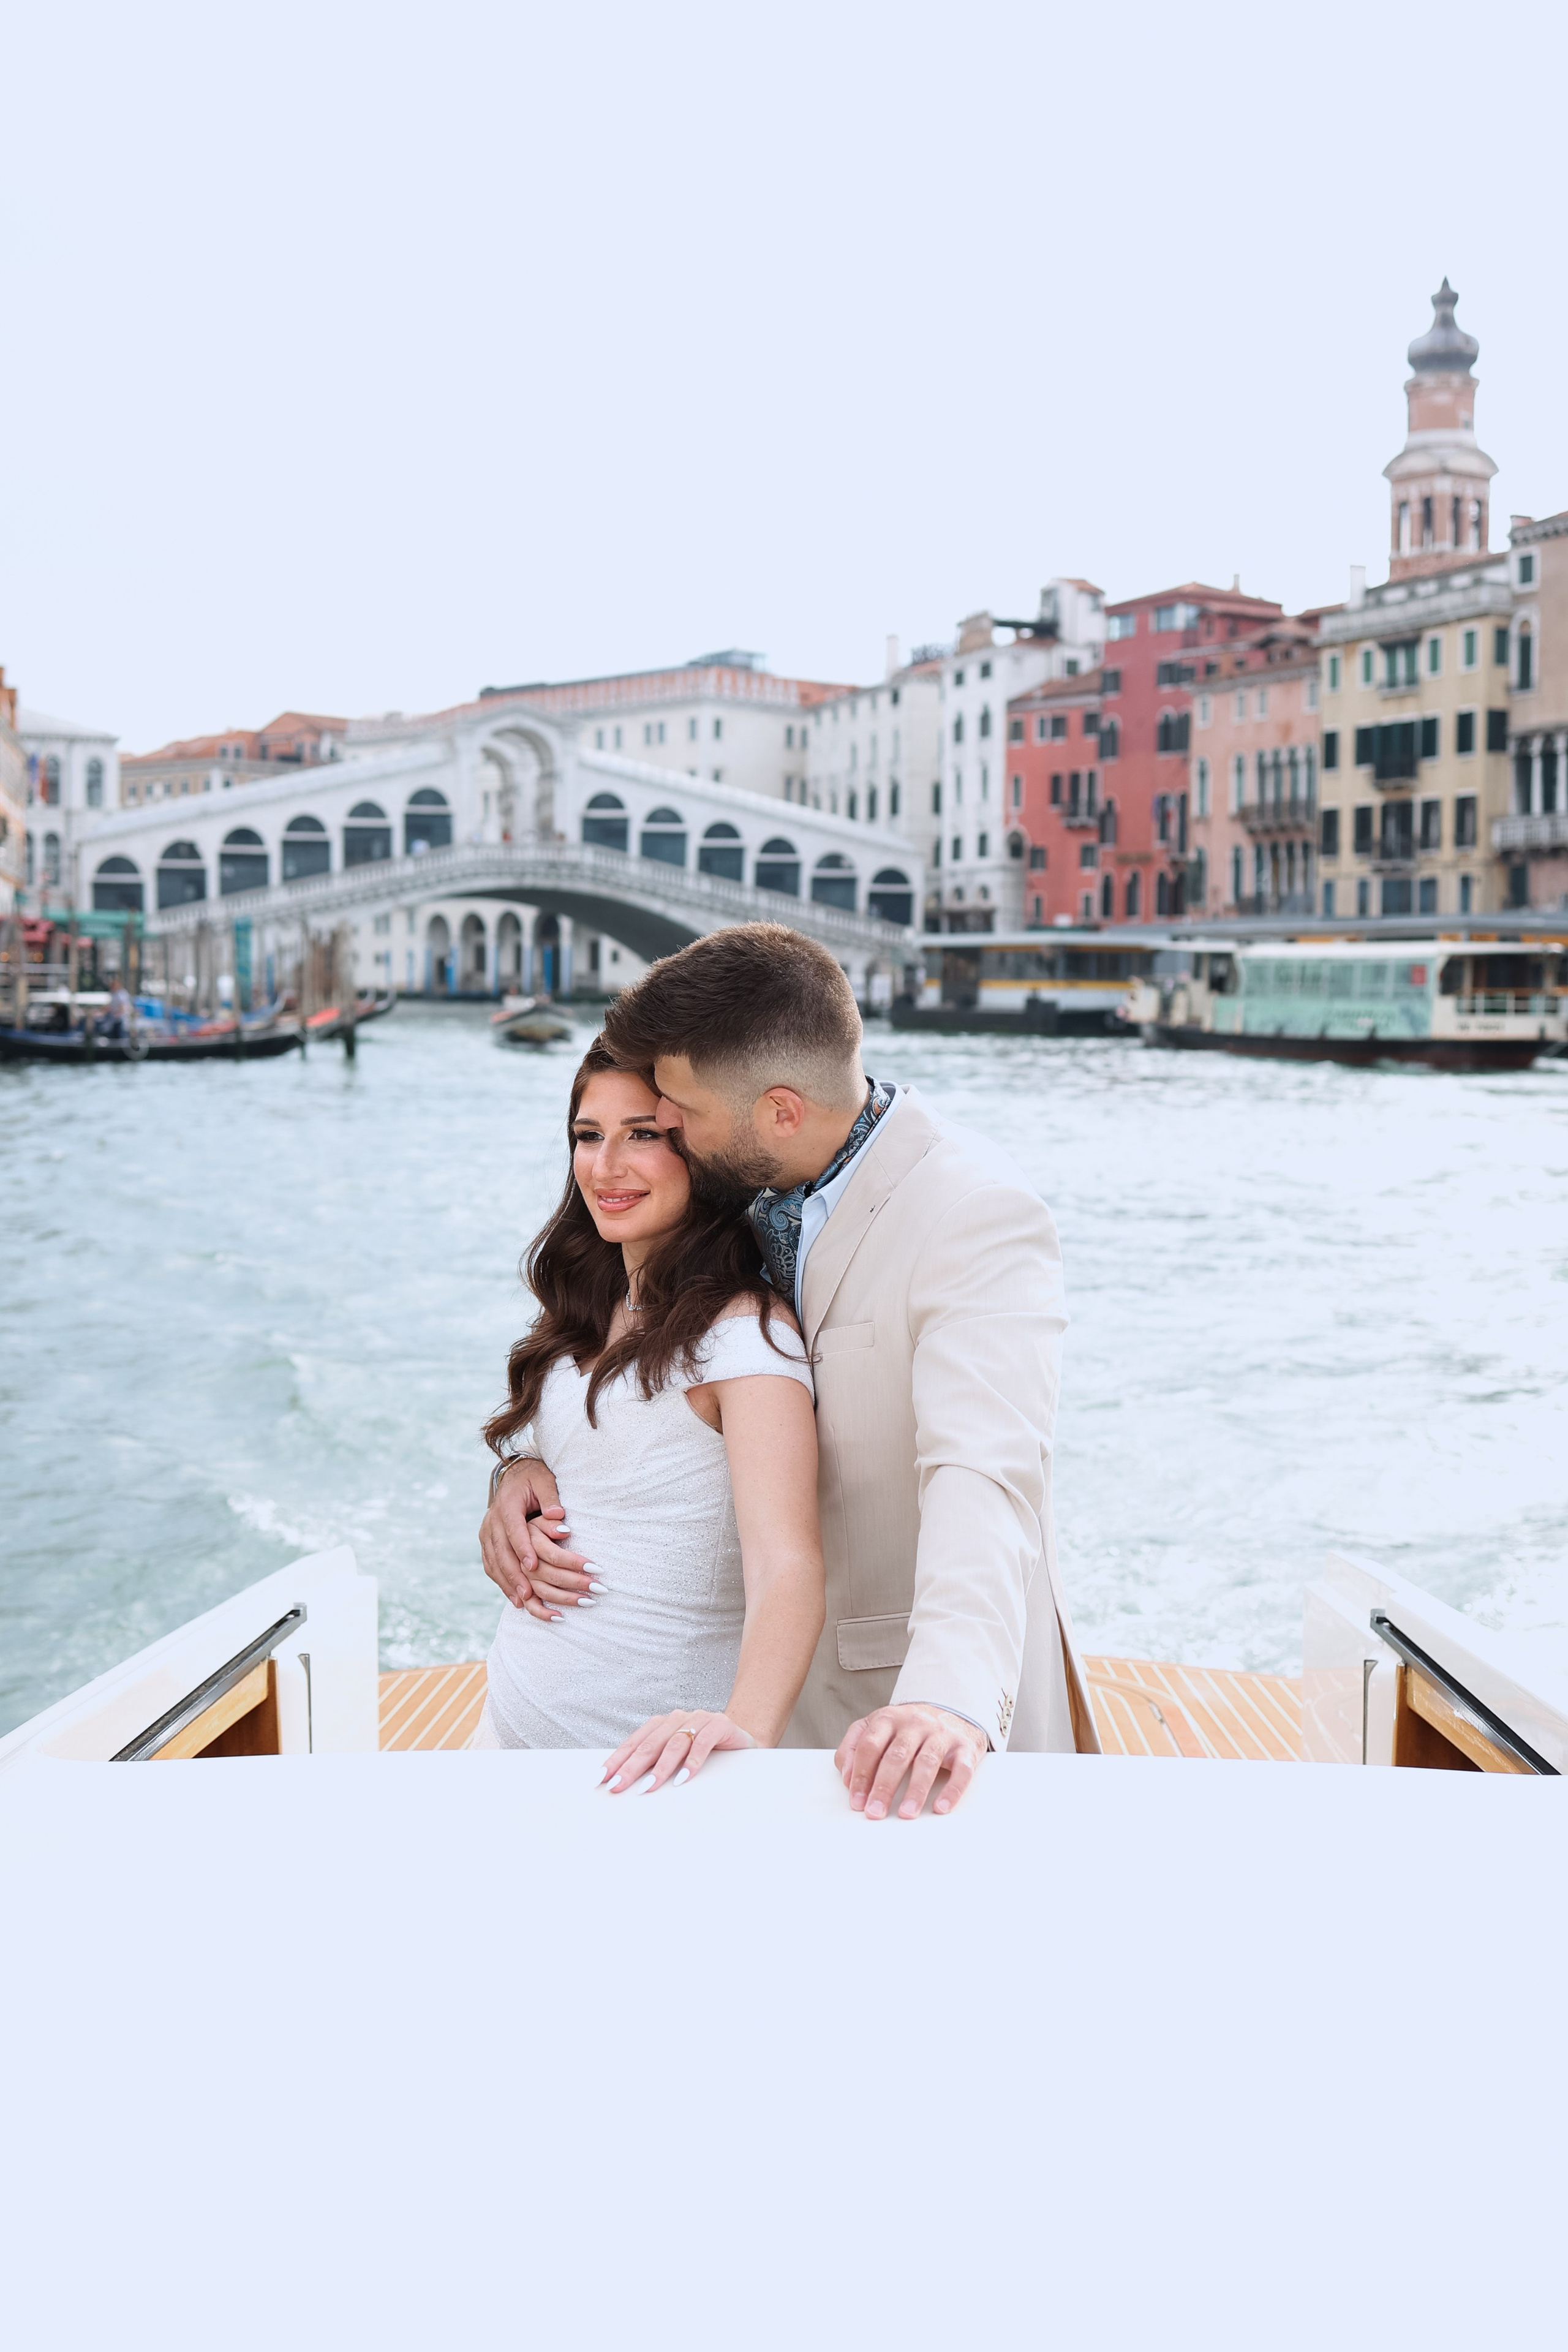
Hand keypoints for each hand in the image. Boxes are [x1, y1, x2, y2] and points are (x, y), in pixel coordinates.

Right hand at [478, 1461, 592, 1623]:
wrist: (513, 1475)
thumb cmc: (533, 1479)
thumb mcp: (544, 1480)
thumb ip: (551, 1497)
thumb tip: (559, 1516)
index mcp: (507, 1505)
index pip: (514, 1529)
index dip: (522, 1548)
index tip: (532, 1566)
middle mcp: (493, 1520)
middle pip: (501, 1550)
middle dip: (514, 1574)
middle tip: (527, 1594)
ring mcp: (487, 1532)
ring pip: (494, 1561)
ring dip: (507, 1582)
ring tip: (522, 1601)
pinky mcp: (486, 1542)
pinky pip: (490, 1564)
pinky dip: (501, 1581)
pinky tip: (513, 1597)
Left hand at [600, 1709, 756, 1795]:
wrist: (743, 1740)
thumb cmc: (705, 1753)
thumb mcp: (676, 1758)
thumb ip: (655, 1763)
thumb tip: (623, 1784)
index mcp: (663, 1724)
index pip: (635, 1742)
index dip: (617, 1760)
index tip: (602, 1778)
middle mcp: (678, 1718)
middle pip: (650, 1743)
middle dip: (631, 1767)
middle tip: (618, 1786)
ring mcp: (699, 1719)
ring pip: (675, 1743)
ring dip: (660, 1767)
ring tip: (649, 1787)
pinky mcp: (720, 1724)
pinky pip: (703, 1743)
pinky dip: (692, 1762)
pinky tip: (683, 1778)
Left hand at [835, 1704, 985, 1820]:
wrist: (951, 1712)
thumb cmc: (906, 1729)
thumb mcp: (876, 1728)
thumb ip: (854, 1747)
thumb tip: (847, 1777)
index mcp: (889, 1718)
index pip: (870, 1746)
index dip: (861, 1775)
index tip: (856, 1801)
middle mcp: (915, 1723)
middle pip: (896, 1756)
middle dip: (884, 1787)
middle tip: (875, 1812)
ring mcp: (941, 1734)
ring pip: (927, 1762)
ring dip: (915, 1791)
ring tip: (906, 1814)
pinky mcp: (964, 1748)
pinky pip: (961, 1770)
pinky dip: (953, 1790)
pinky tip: (941, 1807)